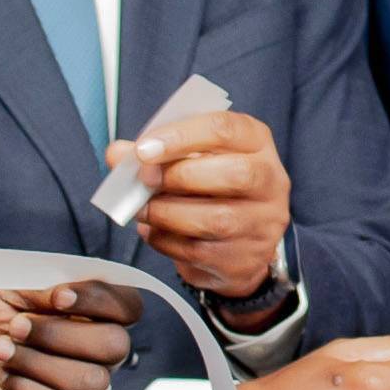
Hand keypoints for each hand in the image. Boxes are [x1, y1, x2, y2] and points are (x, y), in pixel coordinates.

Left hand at [0, 283, 138, 389]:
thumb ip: (42, 284)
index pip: (128, 307)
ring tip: (1, 351)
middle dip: (61, 335)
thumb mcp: (4, 285)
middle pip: (116, 347)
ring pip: (92, 383)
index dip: (101, 301)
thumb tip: (67, 293)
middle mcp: (91, 351)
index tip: (58, 297)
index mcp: (89, 312)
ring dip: (40, 363)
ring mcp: (74, 387)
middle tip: (15, 326)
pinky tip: (4, 379)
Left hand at [105, 111, 290, 313]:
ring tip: (140, 208)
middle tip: (142, 179)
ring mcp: (262, 224)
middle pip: (234, 174)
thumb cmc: (212, 184)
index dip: (181, 136)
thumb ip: (156, 151)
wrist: (241, 237)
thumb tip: (117, 154)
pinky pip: (200, 252)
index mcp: (257, 143)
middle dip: (178, 176)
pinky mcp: (244, 260)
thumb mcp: (192, 155)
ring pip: (216, 219)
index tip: (143, 149)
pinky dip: (166, 240)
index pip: (226, 129)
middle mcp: (271, 182)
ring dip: (166, 213)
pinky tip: (153, 230)